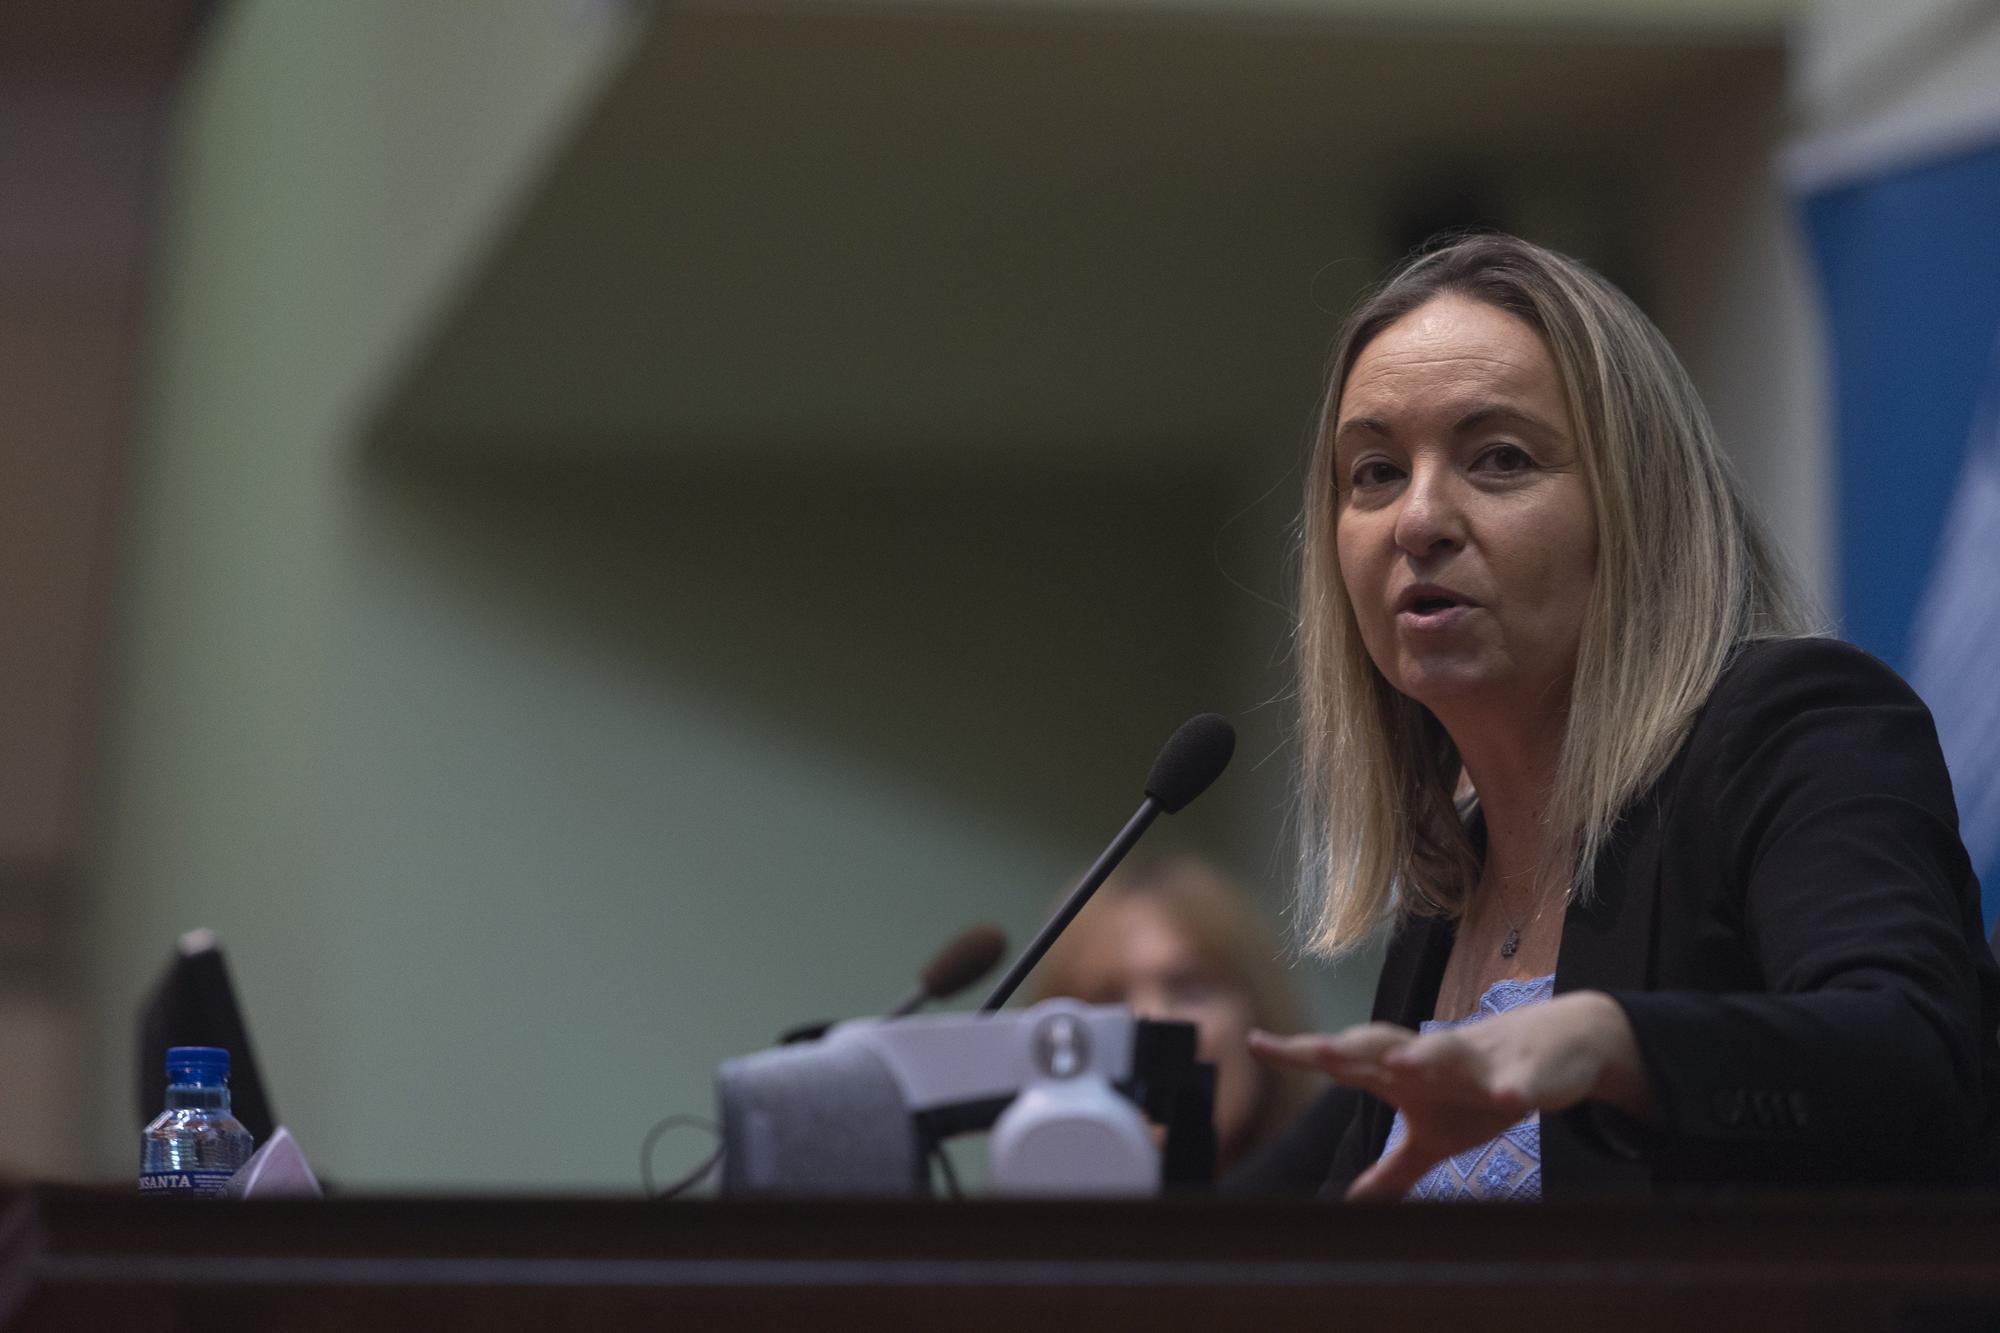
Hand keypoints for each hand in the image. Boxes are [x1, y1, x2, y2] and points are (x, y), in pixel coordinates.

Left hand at [1248, 991, 1655, 1200]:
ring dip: (1428, 1057)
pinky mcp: (1529, 1071)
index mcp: (1406, 1071)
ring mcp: (1482, 1060)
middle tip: (1316, 1050)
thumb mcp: (1436, 1136)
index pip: (1347, 1058)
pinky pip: (1523, 1079)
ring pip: (1451, 1053)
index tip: (1255, 1043)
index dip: (1303, 1051)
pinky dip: (1517, 1086)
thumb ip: (1394, 1167)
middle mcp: (1435, 1057)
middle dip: (1352, 1048)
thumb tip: (1352, 1204)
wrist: (1561, 1048)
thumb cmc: (1482, 1087)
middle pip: (1387, 1046)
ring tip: (1404, 1066)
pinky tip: (1511, 1095)